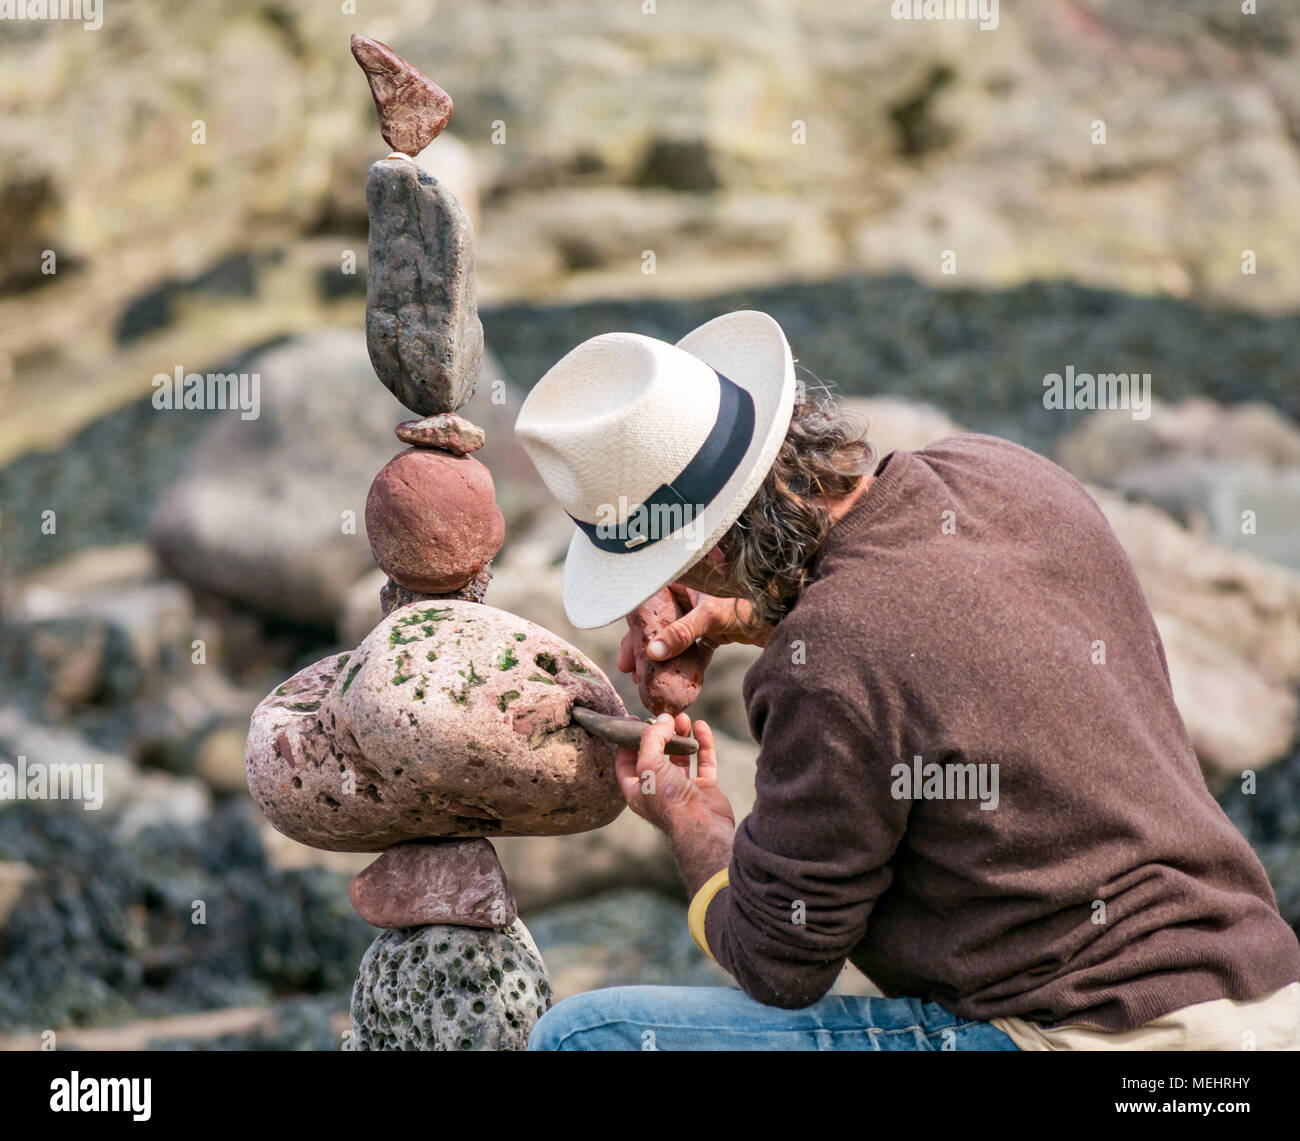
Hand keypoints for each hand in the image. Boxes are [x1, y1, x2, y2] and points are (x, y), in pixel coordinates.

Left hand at [614, 713, 733, 836]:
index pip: (626, 761)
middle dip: (660, 734)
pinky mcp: (704, 788)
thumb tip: (662, 719)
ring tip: (683, 716)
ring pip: (680, 756)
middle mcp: (658, 789)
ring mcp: (682, 789)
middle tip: (664, 715)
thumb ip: (652, 739)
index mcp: (638, 790)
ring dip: (681, 736)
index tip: (634, 720)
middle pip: (656, 756)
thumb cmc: (669, 801)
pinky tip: (701, 726)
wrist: (703, 828)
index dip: (627, 741)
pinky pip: (703, 761)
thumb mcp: (649, 765)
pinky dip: (703, 744)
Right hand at [617, 584, 770, 676]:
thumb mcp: (709, 616)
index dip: (635, 625)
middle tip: (630, 669)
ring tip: (644, 678)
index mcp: (684, 579)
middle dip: (643, 647)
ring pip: (671, 637)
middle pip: (657, 622)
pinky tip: (671, 680)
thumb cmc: (748, 604)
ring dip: (659, 657)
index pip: (649, 599)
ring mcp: (699, 613)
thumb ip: (681, 633)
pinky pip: (690, 648)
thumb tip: (653, 652)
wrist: (783, 616)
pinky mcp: (711, 631)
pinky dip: (681, 663)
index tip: (627, 650)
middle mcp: (689, 594)